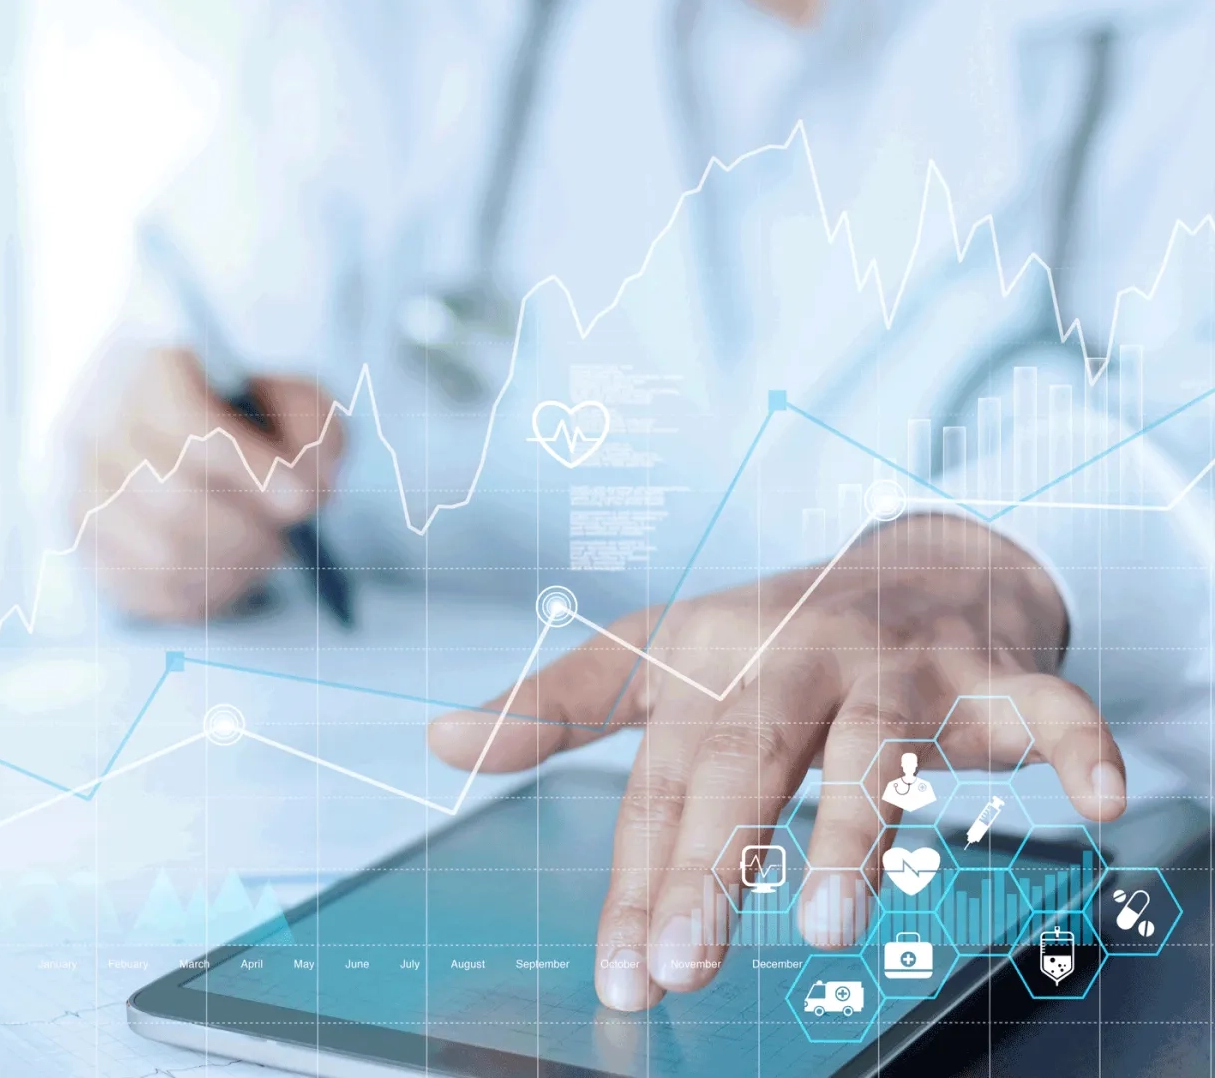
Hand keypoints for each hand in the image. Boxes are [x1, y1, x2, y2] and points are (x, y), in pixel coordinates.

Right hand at [74, 348, 343, 621]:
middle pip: (174, 499)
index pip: (188, 423)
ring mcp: (83, 487)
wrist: (187, 444)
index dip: (250, 469)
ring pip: (159, 552)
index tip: (300, 504)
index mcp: (151, 369)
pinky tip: (226, 577)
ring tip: (258, 559)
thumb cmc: (247, 420)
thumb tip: (307, 481)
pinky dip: (198, 595)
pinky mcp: (84, 541)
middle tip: (281, 544)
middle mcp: (99, 424)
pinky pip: (143, 589)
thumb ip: (311, 426)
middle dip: (246, 534)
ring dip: (228, 570)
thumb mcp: (293, 400)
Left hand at [426, 514, 1124, 1010]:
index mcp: (711, 664)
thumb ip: (553, 706)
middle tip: (686, 962)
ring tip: (827, 923)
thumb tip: (435, 740)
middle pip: (746, 761)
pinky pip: (1043, 706)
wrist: (916, 559)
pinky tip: (1098, 800)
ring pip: (876, 744)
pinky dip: (1074, 742)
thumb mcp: (654, 658)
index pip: (660, 786)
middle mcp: (798, 657)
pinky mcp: (992, 674)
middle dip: (713, 864)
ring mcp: (898, 664)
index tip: (621, 975)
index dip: (636, 880)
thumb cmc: (769, 635)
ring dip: (854, 827)